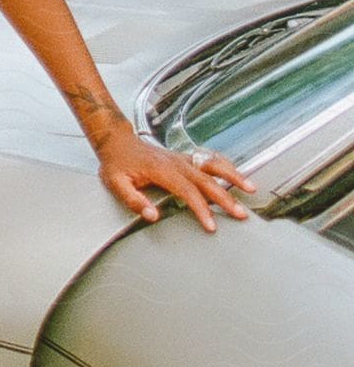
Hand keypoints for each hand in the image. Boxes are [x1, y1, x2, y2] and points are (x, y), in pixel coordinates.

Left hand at [94, 121, 256, 231]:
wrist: (116, 141)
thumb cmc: (116, 163)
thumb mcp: (116, 183)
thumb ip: (134, 200)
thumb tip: (152, 215)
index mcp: (161, 169)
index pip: (187, 190)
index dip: (201, 208)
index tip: (211, 225)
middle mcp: (176, 162)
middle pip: (206, 180)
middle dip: (225, 198)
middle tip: (240, 214)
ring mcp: (183, 158)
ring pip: (213, 166)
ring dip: (233, 176)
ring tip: (251, 189)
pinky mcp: (185, 158)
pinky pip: (210, 160)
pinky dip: (226, 166)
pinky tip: (238, 174)